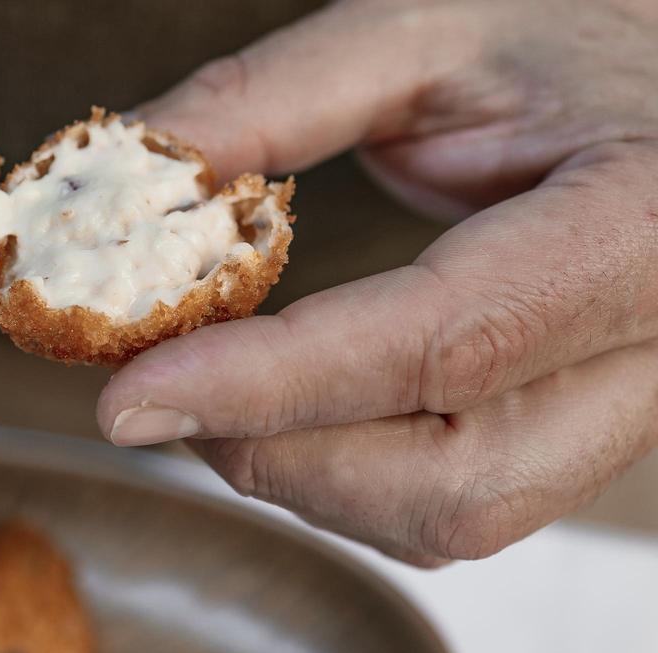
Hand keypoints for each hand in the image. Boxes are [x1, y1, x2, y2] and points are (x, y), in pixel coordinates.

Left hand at [98, 0, 657, 565]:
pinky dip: (340, 477)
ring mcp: (626, 409)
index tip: (132, 397)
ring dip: (296, 472)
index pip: (446, 340)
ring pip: (452, 519)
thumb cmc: (570, 30)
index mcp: (640, 227)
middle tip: (159, 387)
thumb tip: (131, 175)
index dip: (271, 382)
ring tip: (212, 387)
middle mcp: (654, 352)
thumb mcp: (425, 31)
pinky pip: (454, 508)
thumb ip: (269, 98)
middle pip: (454, 482)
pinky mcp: (581, 433)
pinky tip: (283, 410)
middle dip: (274, 450)